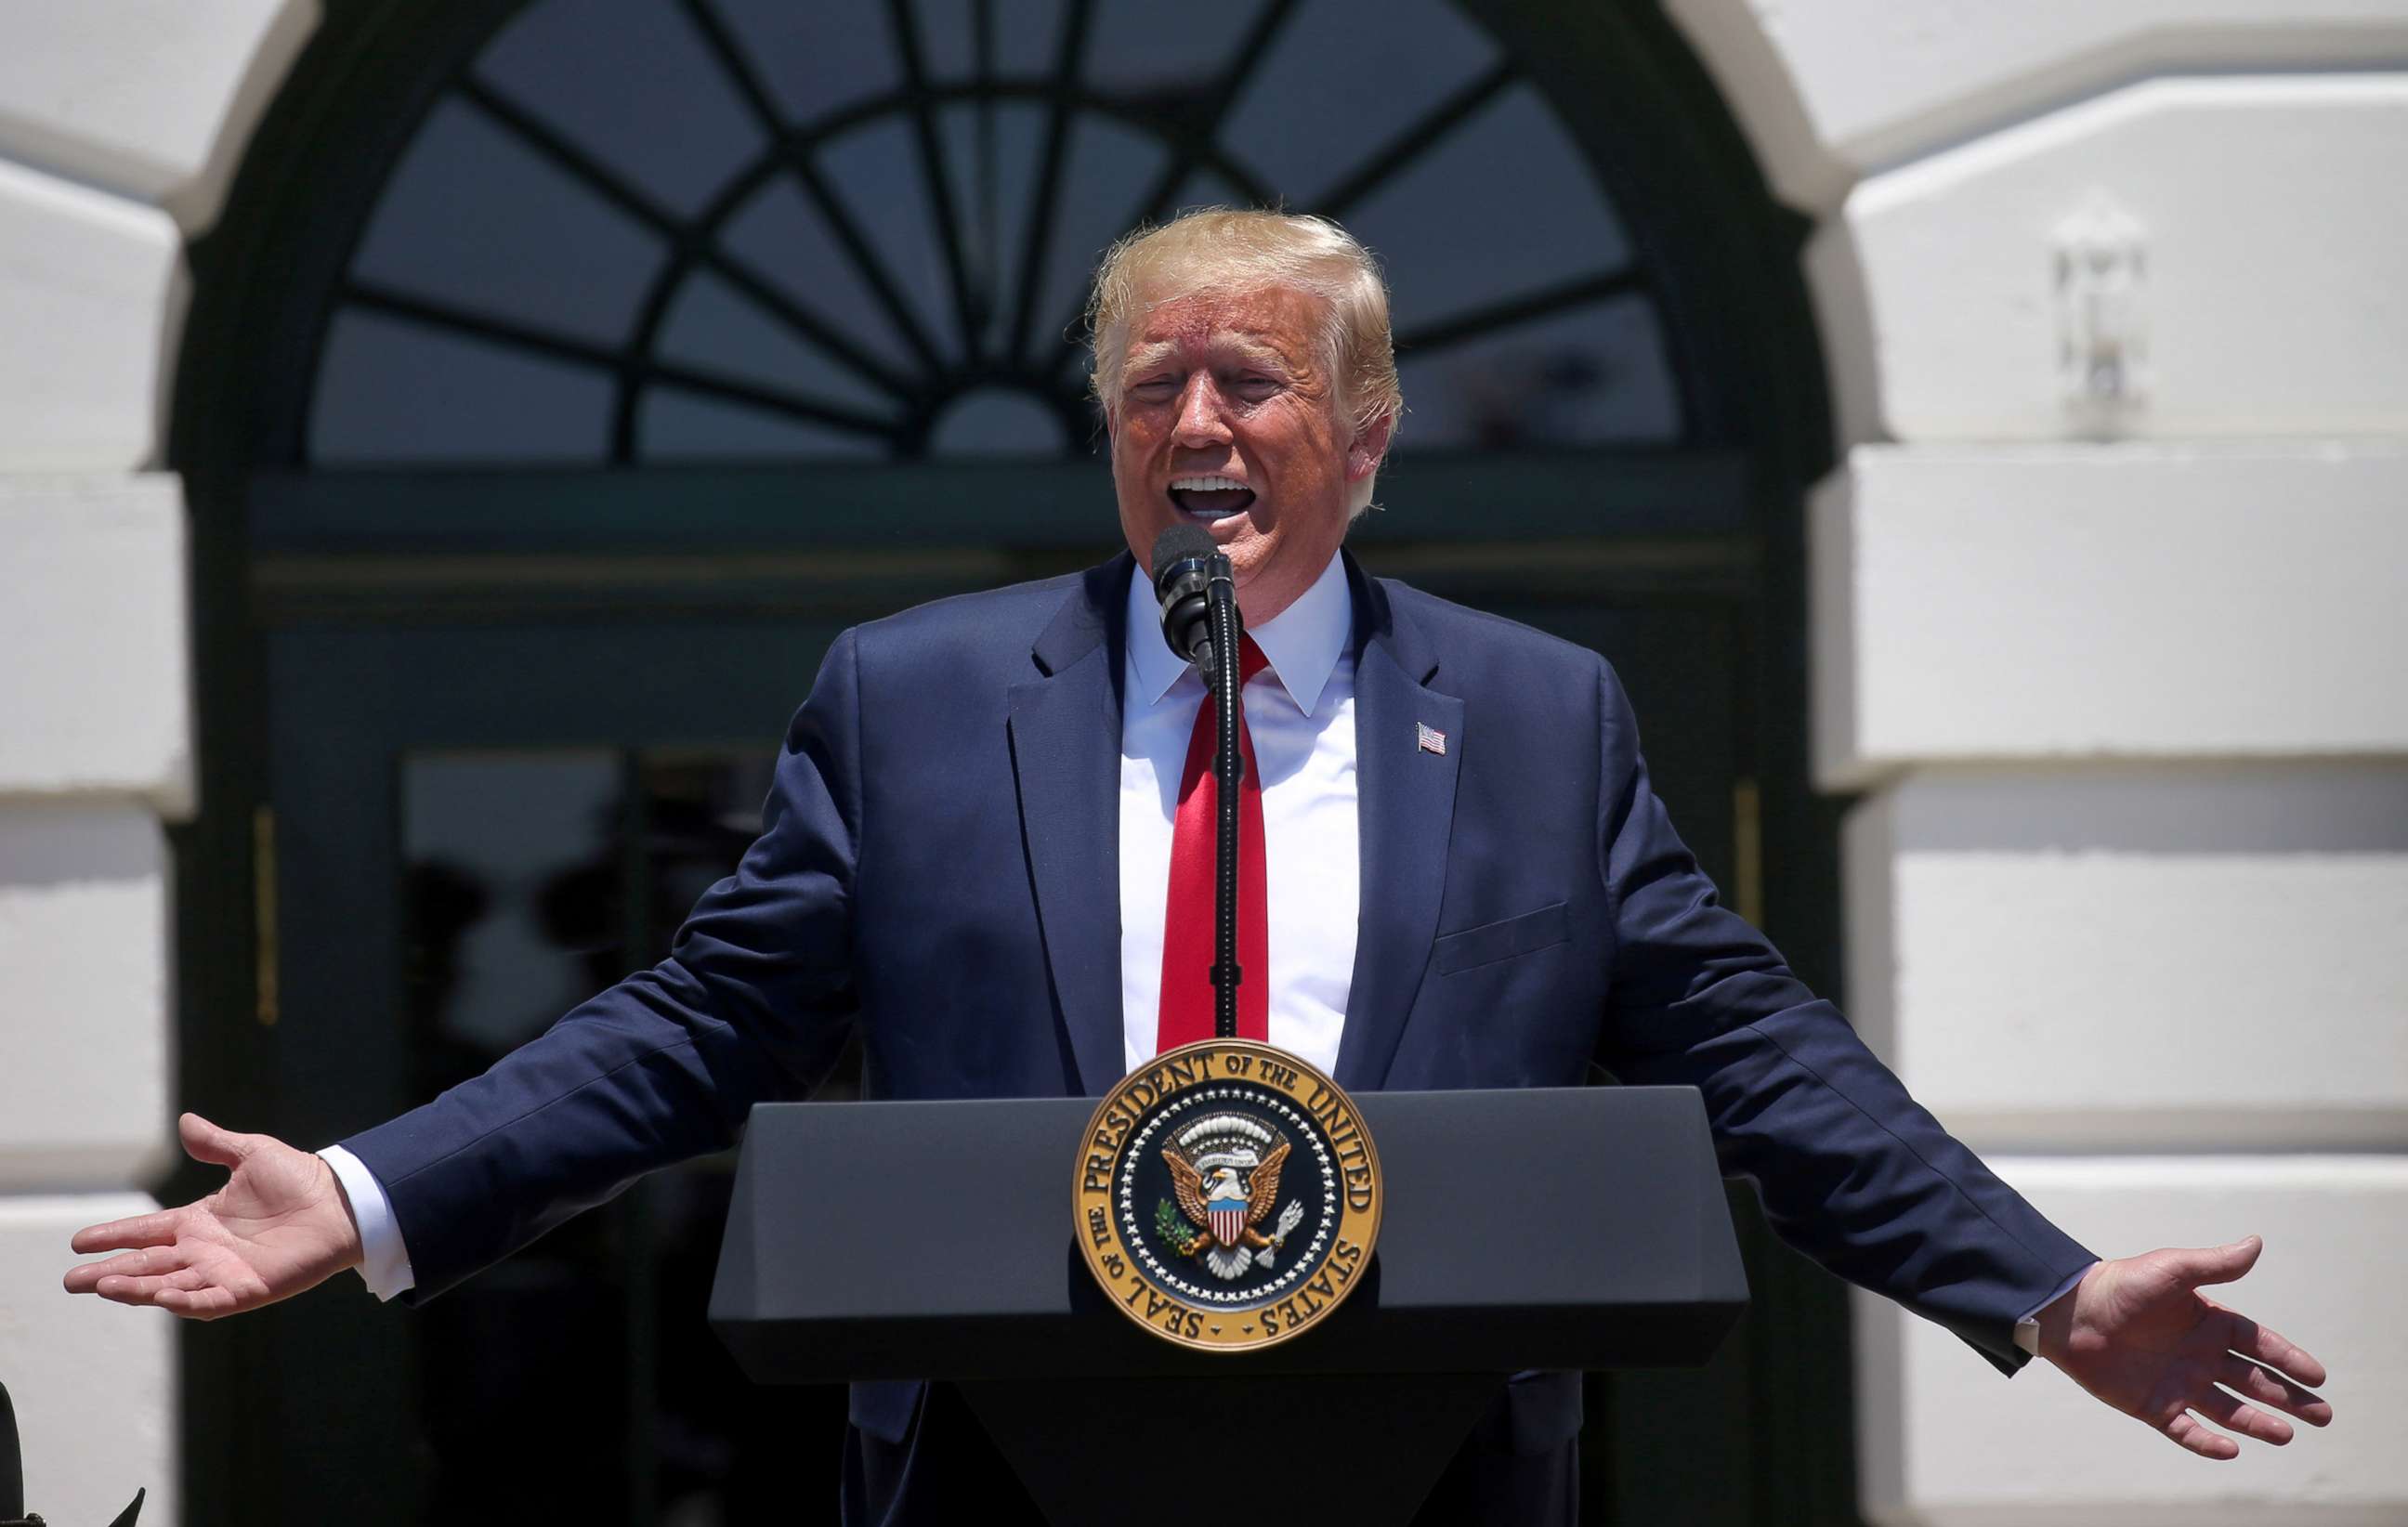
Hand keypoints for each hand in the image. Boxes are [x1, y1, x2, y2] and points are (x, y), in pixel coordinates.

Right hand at [63, 1113, 364, 1319]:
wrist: (342, 1202)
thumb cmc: (300, 1179)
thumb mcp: (251, 1154)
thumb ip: (215, 1144)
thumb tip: (185, 1121)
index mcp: (200, 1222)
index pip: (146, 1231)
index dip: (113, 1236)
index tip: (78, 1242)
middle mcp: (205, 1252)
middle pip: (147, 1265)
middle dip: (109, 1272)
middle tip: (71, 1280)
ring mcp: (224, 1273)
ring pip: (169, 1285)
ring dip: (136, 1288)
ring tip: (103, 1286)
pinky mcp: (248, 1290)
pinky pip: (209, 1301)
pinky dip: (184, 1301)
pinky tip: (160, 1297)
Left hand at [2038, 1235, 2331, 1458]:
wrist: (2068, 1311)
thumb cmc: (2120, 1285)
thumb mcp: (2172, 1270)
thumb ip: (2215, 1264)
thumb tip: (2256, 1244)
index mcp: (2209, 1323)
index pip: (2259, 1344)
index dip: (2289, 1359)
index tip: (2319, 1377)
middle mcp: (2200, 1356)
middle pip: (2254, 1381)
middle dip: (2289, 1398)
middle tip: (2324, 1415)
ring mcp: (2178, 1382)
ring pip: (2228, 1409)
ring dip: (2258, 1422)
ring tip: (2287, 1434)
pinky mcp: (2153, 1405)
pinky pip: (2186, 1430)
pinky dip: (2207, 1442)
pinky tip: (2231, 1449)